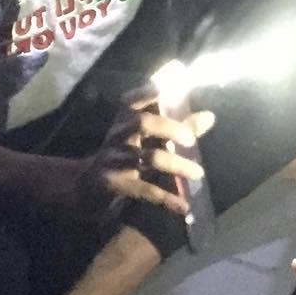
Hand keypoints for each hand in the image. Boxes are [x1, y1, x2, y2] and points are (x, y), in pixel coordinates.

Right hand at [79, 94, 216, 216]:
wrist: (85, 186)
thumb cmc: (124, 155)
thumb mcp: (145, 139)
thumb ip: (179, 127)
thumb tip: (210, 116)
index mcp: (124, 120)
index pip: (133, 100)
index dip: (147, 91)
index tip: (163, 87)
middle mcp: (118, 135)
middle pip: (142, 123)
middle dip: (169, 127)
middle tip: (191, 140)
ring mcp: (114, 159)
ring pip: (149, 158)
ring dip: (177, 165)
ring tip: (198, 173)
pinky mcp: (114, 184)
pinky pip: (144, 189)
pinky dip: (166, 198)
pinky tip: (183, 206)